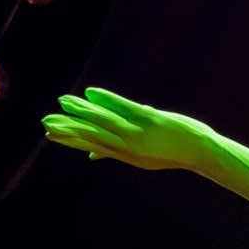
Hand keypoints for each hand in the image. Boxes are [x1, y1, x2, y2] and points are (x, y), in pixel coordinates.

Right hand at [41, 88, 216, 171]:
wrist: (203, 152)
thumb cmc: (176, 151)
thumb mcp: (145, 156)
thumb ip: (118, 151)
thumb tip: (92, 155)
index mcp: (128, 156)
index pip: (94, 146)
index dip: (71, 140)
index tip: (50, 135)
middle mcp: (130, 148)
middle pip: (94, 137)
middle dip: (68, 129)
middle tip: (46, 123)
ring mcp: (139, 134)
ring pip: (105, 122)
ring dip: (82, 112)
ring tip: (62, 105)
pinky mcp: (150, 121)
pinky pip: (124, 108)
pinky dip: (107, 100)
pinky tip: (92, 92)